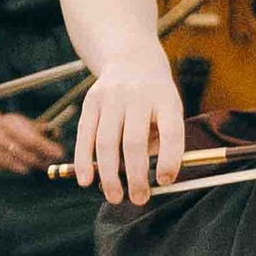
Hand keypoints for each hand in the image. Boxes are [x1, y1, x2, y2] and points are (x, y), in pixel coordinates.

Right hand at [0, 81, 66, 175]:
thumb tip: (57, 136)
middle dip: (42, 160)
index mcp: (6, 124)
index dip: (47, 147)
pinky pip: (5, 170)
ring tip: (35, 163)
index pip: (31, 139)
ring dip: (30, 166)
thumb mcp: (19, 121)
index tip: (60, 153)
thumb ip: (38, 128)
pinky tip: (12, 160)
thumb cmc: (3, 124)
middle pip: (26, 155)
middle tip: (51, 163)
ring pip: (17, 166)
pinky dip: (13, 167)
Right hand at [72, 47, 188, 207]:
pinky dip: (84, 161)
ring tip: (115, 196)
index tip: (165, 181)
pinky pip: (85, 135)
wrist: (131, 57)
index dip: (169, 158)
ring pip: (106, 142)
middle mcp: (138, 95)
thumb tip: (152, 177)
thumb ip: (162, 140)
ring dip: (109, 175)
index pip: (171, 131)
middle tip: (139, 199)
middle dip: (135, 175)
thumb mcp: (169, 109)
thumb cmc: (155, 96)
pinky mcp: (91, 101)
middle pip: (134, 141)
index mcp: (166, 98)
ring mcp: (111, 97)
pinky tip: (86, 180)